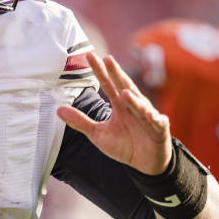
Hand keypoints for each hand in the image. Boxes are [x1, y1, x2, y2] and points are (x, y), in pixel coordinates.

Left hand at [56, 53, 171, 174]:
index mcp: (119, 105)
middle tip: (108, 59)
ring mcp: (147, 117)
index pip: (107, 84)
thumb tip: (58, 110)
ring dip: (133, 100)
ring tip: (123, 93)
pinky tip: (150, 116)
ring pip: (140, 105)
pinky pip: (158, 124)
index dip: (99, 71)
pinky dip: (155, 119)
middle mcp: (134, 106)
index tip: (89, 55)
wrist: (146, 163)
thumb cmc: (124, 144)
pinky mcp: (159, 131)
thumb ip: (80, 121)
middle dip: (117, 74)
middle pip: (124, 87)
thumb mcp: (98, 134)